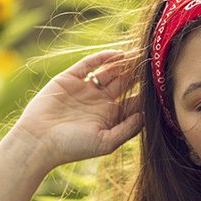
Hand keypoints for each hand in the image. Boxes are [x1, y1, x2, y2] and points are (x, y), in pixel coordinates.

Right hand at [14, 50, 142, 167]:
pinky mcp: (70, 78)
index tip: (163, 81)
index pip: (134, 100)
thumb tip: (147, 115)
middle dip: (139, 72)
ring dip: (124, 63)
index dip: (148, 91)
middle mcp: (100, 101)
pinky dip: (103, 58)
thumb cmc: (72, 147)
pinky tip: (118, 54)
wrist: (38, 141)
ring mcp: (85, 89)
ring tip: (139, 54)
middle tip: (154, 60)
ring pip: (110, 70)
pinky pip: (89, 64)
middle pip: (125, 82)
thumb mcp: (105, 142)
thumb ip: (127, 129)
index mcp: (110, 116)